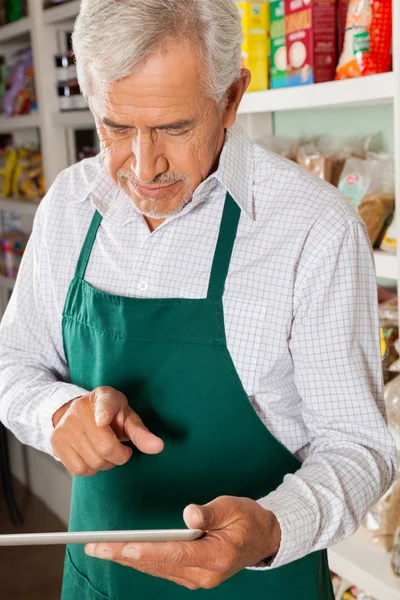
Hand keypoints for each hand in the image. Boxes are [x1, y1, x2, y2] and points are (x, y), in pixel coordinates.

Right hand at [50, 386, 163, 475]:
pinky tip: (92, 456)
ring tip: (105, 451)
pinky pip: (78, 469)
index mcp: (104, 397)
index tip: (103, 419)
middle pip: (105, 447)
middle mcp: (81, 409)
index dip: (104, 412)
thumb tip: (158, 447)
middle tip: (121, 450)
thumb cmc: (110, 416)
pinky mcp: (56, 442)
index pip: (104, 404)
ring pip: (93, 462)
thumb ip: (141, 433)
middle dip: (119, 456)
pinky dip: (91, 469)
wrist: (79, 411)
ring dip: (105, 464)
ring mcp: (66, 425)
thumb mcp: (127, 418)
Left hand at [84, 496, 280, 589]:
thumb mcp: (233, 508)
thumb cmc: (248, 519)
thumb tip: (187, 514)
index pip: (176, 554)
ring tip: (100, 549)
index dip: (149, 551)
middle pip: (159, 564)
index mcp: (217, 556)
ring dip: (127, 559)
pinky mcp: (191, 576)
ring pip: (156, 569)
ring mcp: (196, 578)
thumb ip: (210, 512)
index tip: (124, 547)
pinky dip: (140, 560)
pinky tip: (122, 553)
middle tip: (96, 546)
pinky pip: (161, 569)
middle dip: (124, 556)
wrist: (263, 539)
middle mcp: (204, 574)